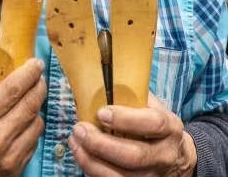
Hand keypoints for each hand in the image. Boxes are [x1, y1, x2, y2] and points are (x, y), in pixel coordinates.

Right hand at [0, 37, 45, 176]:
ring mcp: (7, 157)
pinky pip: (34, 141)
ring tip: (31, 95)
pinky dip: (32, 126)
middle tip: (38, 75)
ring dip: (37, 105)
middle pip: (31, 104)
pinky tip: (24, 118)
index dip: (29, 73)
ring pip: (36, 122)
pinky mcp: (14, 169)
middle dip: (39, 85)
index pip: (13, 90)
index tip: (36, 62)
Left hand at [68, 93, 196, 176]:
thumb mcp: (152, 106)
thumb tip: (96, 84)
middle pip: (133, 155)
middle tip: (79, 129)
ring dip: (91, 161)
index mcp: (170, 128)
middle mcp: (164, 155)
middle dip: (101, 144)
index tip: (101, 112)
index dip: (126, 118)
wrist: (177, 157)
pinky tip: (82, 158)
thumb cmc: (155, 124)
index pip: (152, 123)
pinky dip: (94, 173)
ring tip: (75, 143)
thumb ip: (131, 97)